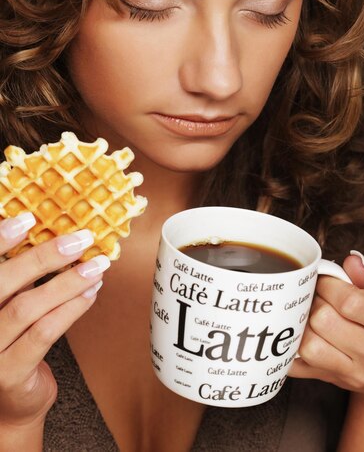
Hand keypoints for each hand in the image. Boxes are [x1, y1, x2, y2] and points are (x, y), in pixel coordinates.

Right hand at [0, 212, 110, 427]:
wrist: (11, 404)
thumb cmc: (14, 343)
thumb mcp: (10, 305)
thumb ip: (21, 277)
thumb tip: (58, 236)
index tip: (26, 218)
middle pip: (3, 282)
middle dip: (44, 256)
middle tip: (80, 240)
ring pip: (26, 307)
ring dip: (66, 283)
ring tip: (96, 267)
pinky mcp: (8, 373)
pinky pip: (43, 334)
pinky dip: (70, 310)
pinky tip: (90, 294)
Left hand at [289, 253, 363, 408]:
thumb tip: (350, 262)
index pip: (349, 302)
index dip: (329, 284)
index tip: (327, 279)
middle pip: (324, 321)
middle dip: (315, 300)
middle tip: (320, 294)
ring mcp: (357, 374)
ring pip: (309, 346)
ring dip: (303, 323)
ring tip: (313, 311)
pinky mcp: (337, 383)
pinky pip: (298, 367)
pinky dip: (292, 347)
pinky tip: (302, 332)